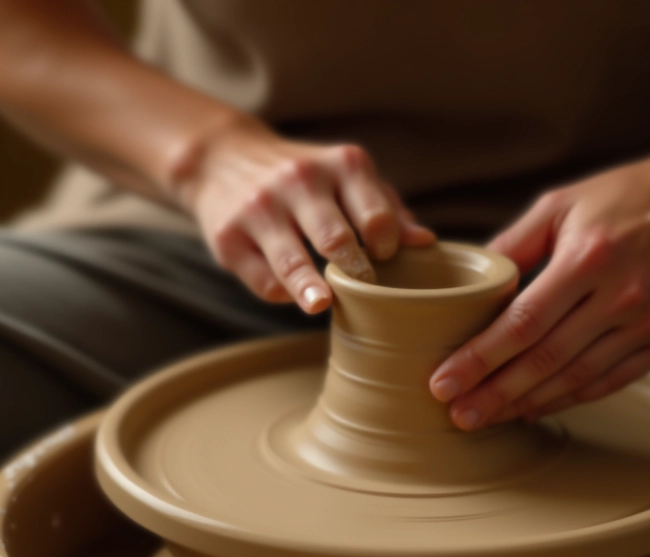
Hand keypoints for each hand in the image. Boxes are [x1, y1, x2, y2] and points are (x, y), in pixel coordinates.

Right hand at [182, 116, 435, 312]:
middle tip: (366, 288)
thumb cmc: (307, 178)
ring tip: (321, 304)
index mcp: (340, 165)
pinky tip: (292, 291)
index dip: (386, 242)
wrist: (223, 159)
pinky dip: (282, 292)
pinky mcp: (228, 237)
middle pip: (334, 236)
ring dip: (308, 286)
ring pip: (291, 259)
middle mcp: (298, 180)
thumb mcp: (349, 178)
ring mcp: (259, 208)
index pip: (375, 214)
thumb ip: (388, 209)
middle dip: (353, 267)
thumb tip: (425, 242)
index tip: (385, 258)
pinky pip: (262, 278)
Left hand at [428, 129, 649, 429]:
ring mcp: (649, 323)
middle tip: (456, 414)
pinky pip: (611, 380)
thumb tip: (466, 283)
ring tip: (488, 417)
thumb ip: (513, 245)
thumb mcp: (562, 204)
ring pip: (576, 378)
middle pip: (544, 360)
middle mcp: (621, 296)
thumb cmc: (626, 195)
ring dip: (527, 403)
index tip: (444, 382)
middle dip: (494, 393)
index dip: (479, 359)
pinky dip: (571, 398)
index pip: (521, 323)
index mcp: (588, 258)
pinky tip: (537, 406)